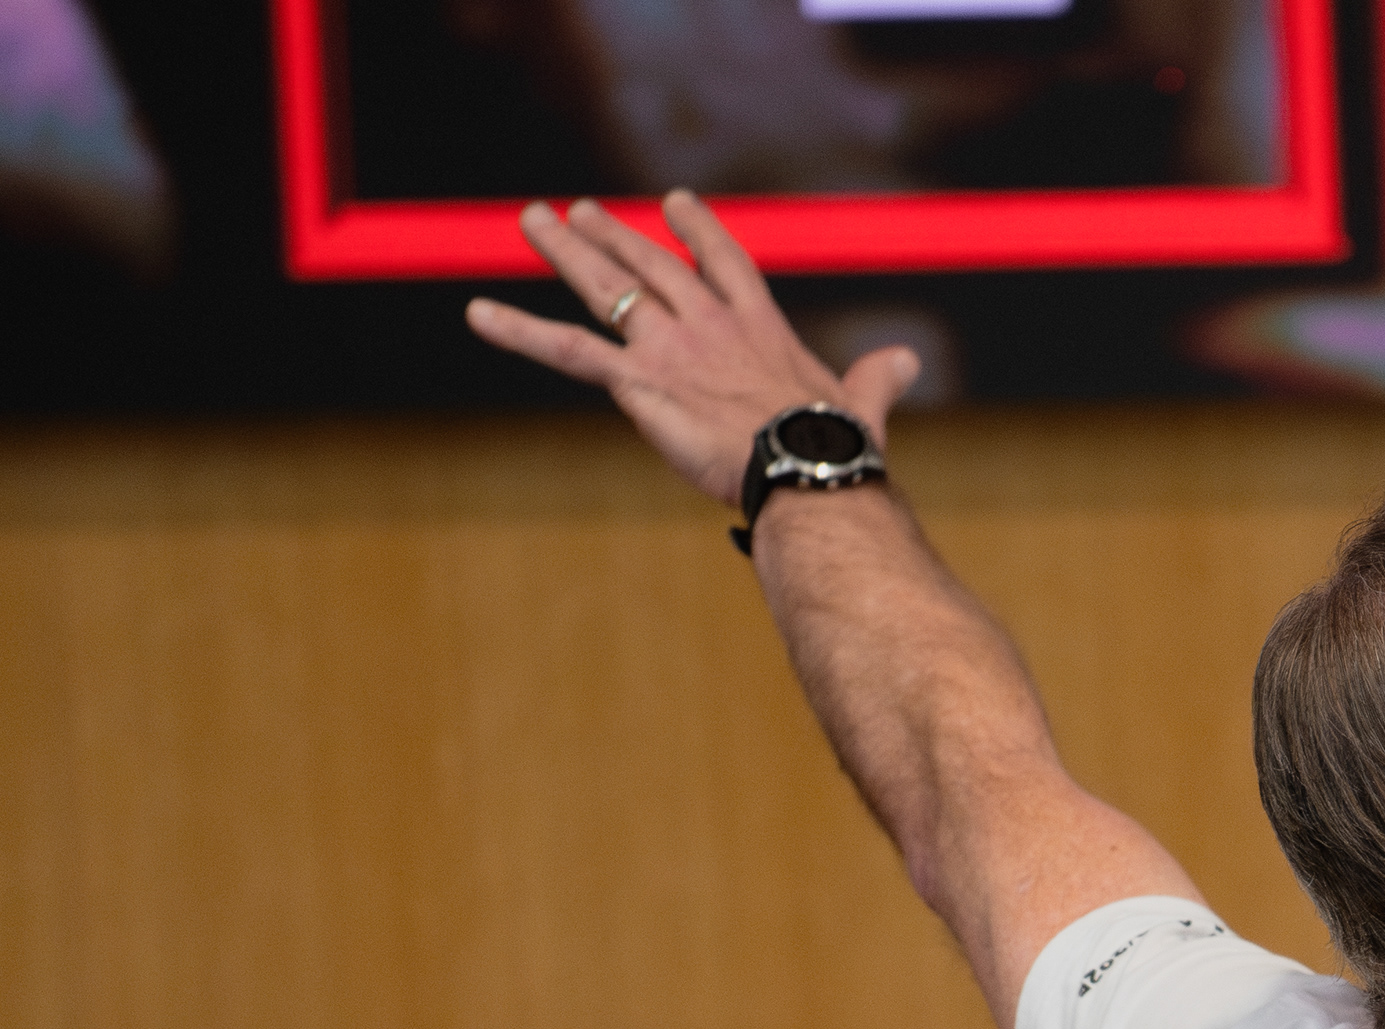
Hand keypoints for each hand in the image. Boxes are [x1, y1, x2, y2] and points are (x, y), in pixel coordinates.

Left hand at [461, 192, 921, 507]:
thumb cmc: (839, 448)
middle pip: (651, 266)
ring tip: (533, 220)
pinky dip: (517, 330)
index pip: (725, 262)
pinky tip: (476, 313)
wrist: (808, 468)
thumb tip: (908, 365)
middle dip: (614, 235)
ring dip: (566, 251)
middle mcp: (707, 324)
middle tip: (580, 210)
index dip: (697, 231)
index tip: (674, 204)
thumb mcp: (862, 406)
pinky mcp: (637, 381)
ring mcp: (668, 348)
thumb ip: (879, 380)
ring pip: (606, 288)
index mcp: (760, 328)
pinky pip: (565, 349)